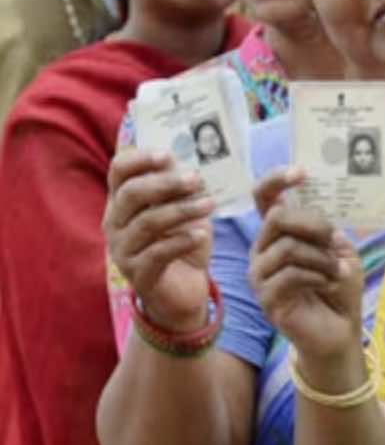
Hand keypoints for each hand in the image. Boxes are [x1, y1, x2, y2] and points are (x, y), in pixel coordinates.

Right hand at [104, 150, 214, 330]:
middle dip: (165, 183)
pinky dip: (181, 241)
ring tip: (209, 205)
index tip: (167, 155)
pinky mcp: (139, 274)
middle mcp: (114, 223)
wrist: (184, 289)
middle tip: (197, 178)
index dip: (139, 159)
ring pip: (147, 223)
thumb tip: (190, 163)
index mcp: (123, 201)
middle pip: (131, 194)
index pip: (118, 171)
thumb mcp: (187, 209)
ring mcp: (123, 250)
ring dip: (181, 210)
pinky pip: (158, 253)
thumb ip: (184, 188)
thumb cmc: (183, 241)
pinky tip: (201, 235)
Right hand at [248, 169, 361, 361]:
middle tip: (336, 242)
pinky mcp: (266, 297)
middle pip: (278, 217)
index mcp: (278, 234)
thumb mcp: (339, 251)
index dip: (276, 180)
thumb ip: (323, 230)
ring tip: (338, 270)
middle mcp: (263, 250)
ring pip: (287, 247)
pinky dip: (318, 275)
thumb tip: (303, 212)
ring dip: (322, 257)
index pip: (264, 199)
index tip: (301, 173)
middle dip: (315, 226)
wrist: (339, 330)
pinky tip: (329, 283)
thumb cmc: (338, 288)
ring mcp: (260, 274)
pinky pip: (290, 273)